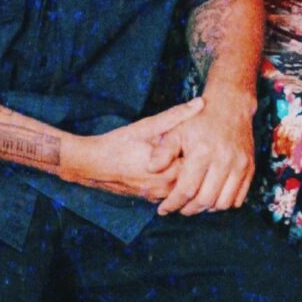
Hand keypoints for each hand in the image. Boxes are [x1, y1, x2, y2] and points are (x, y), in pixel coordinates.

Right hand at [61, 102, 199, 203]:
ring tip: (194, 160)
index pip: (202, 165)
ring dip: (190, 176)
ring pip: (184, 189)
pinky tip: (176, 171)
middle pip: (195, 180)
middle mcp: (165, 188)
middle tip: (207, 148)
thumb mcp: (146, 126)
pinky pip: (171, 194)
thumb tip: (201, 102)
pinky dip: (177, 184)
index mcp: (169, 170)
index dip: (207, 152)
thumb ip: (175, 116)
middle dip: (201, 165)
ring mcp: (157, 196)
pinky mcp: (149, 198)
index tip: (210, 139)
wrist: (91, 165)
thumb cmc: (117, 144)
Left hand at [151, 89, 256, 216]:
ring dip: (207, 209)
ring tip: (193, 205)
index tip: (163, 209)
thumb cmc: (199, 121)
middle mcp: (224, 161)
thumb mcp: (176, 131)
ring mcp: (240, 166)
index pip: (186, 189)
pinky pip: (238, 198)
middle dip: (188, 210)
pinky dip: (224, 203)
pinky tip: (211, 199)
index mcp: (203, 152)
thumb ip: (163, 151)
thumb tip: (151, 170)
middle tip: (178, 209)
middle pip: (205, 200)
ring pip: (223, 203)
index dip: (173, 203)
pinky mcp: (250, 168)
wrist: (230, 107)